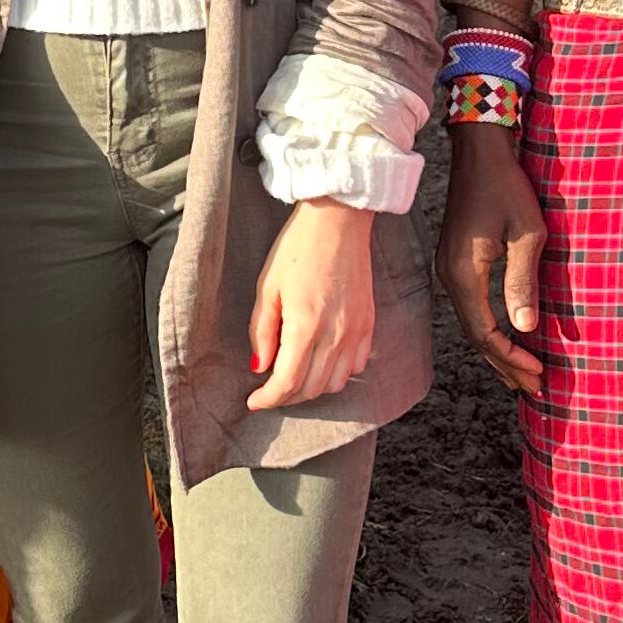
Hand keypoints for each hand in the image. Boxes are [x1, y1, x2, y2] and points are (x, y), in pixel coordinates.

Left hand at [247, 201, 377, 411]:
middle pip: (312, 388)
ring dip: (312, 388)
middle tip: (269, 390)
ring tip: (294, 376)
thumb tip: (259, 366)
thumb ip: (262, 331)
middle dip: (286, 396)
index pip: (287, 382)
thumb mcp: (268, 287)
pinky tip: (322, 361)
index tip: (254, 401)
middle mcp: (336, 335)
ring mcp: (356, 330)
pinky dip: (337, 373)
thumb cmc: (298, 248)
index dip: (268, 399)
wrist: (338, 220)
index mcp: (306, 326)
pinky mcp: (369, 323)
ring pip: (336, 383)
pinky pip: (356, 365)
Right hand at [436, 128, 549, 397]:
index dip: (512, 358)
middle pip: (476, 335)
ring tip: (522, 373)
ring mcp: (449, 268)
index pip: (486, 333)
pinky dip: (490, 328)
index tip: (540, 374)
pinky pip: (471, 306)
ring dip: (497, 349)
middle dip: (506, 364)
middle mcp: (450, 276)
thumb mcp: (527, 234)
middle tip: (535, 388)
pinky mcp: (455, 261)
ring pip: (472, 323)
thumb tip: (524, 327)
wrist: (479, 152)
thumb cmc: (507, 187)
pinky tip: (506, 336)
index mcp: (464, 274)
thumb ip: (523, 282)